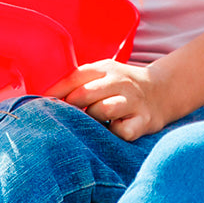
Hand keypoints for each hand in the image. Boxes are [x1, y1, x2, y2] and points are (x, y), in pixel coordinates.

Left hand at [45, 60, 168, 141]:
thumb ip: (77, 83)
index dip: (55, 93)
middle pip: (84, 94)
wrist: (163, 91)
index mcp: (106, 69)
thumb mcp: (103, 75)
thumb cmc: (121, 87)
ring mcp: (134, 101)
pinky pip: (121, 131)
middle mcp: (120, 82)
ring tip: (92, 123)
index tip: (40, 105)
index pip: (74, 78)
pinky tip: (113, 130)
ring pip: (102, 110)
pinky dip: (113, 133)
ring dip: (92, 119)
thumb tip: (41, 100)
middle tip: (66, 118)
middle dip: (71, 108)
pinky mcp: (144, 121)